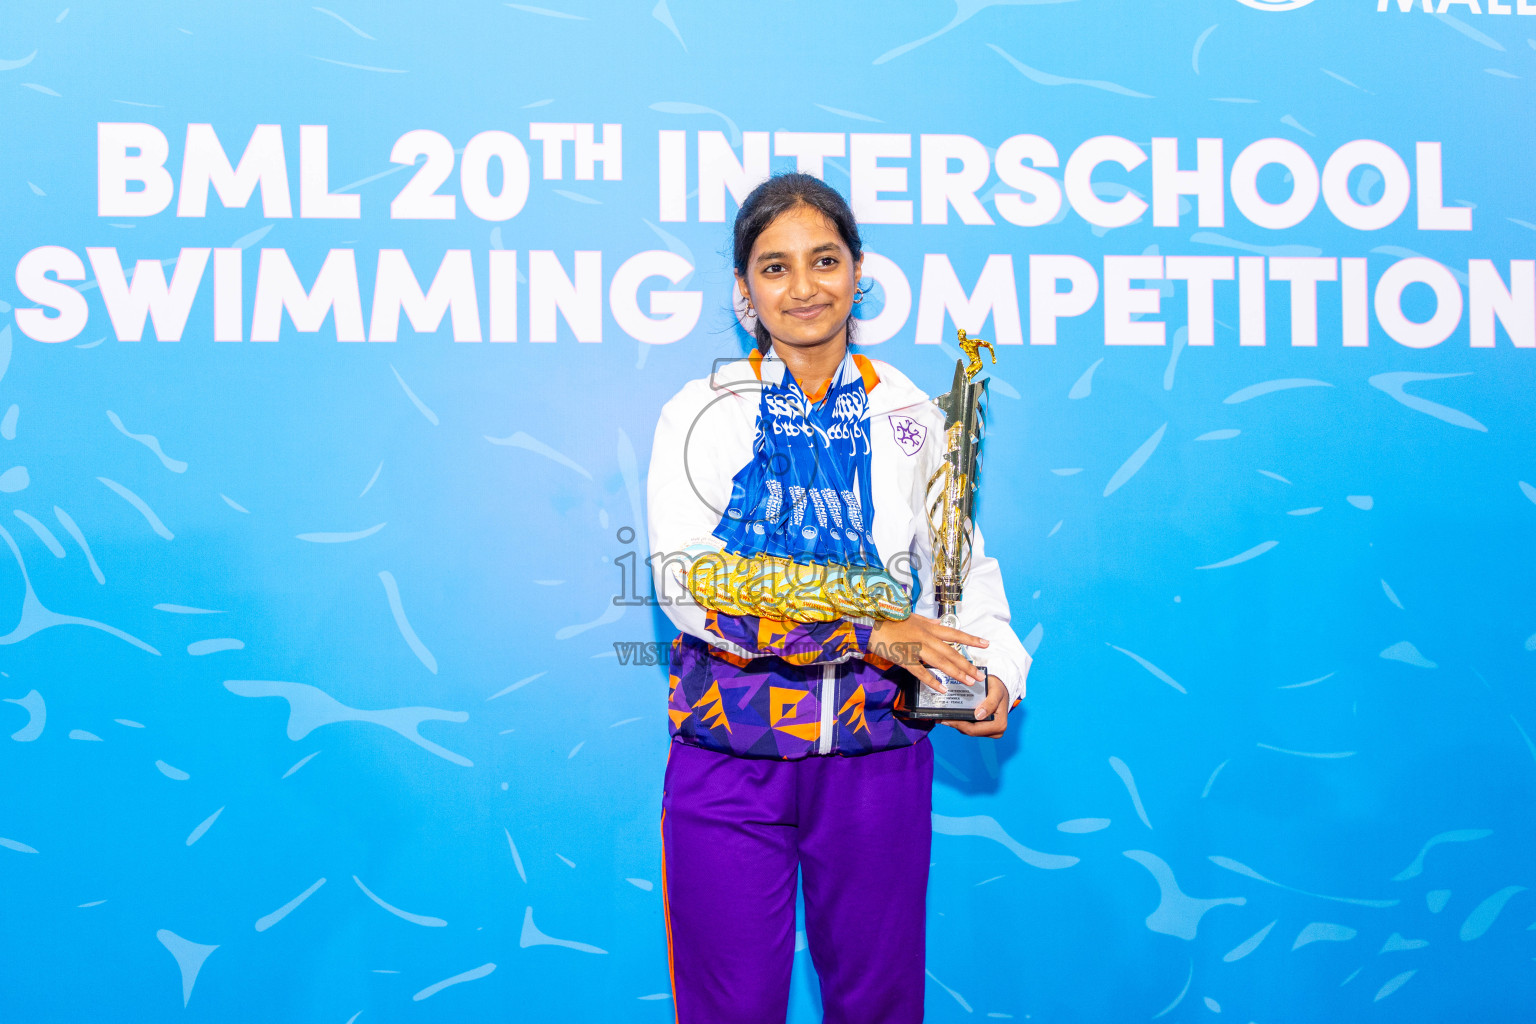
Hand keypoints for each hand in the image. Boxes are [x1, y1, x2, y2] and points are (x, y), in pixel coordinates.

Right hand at [869, 615, 987, 694]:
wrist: (871, 622)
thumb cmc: (889, 618)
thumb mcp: (911, 616)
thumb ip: (927, 621)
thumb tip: (939, 622)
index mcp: (928, 628)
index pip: (954, 634)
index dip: (971, 639)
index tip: (985, 644)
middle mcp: (926, 638)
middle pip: (951, 652)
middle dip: (967, 664)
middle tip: (979, 675)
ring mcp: (916, 649)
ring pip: (941, 662)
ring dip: (956, 673)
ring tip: (968, 682)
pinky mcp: (904, 659)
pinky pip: (920, 672)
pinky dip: (932, 681)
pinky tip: (942, 689)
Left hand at [943, 675, 1010, 737]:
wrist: (999, 688)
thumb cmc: (998, 688)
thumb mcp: (996, 692)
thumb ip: (990, 703)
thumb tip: (979, 715)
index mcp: (999, 725)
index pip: (975, 729)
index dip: (960, 725)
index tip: (947, 718)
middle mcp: (994, 731)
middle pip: (970, 731)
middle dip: (955, 724)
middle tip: (940, 717)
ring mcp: (988, 731)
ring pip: (967, 730)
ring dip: (955, 723)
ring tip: (942, 715)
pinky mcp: (982, 728)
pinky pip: (968, 726)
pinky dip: (959, 721)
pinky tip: (949, 715)